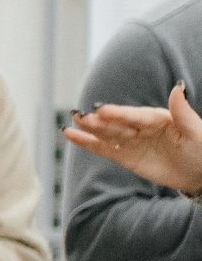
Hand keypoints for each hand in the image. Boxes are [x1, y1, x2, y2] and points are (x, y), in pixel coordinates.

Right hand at [68, 85, 201, 193]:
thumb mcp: (197, 131)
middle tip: (81, 116)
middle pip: (117, 124)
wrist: (201, 174)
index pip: (135, 116)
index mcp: (159, 118)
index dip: (119, 113)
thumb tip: (178, 87)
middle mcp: (142, 127)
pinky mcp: (126, 157)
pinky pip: (104, 149)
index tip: (102, 110)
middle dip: (99, 121)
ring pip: (107, 134)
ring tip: (72, 122)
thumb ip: (183, 111)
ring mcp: (132, 141)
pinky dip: (88, 142)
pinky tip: (71, 135)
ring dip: (90, 129)